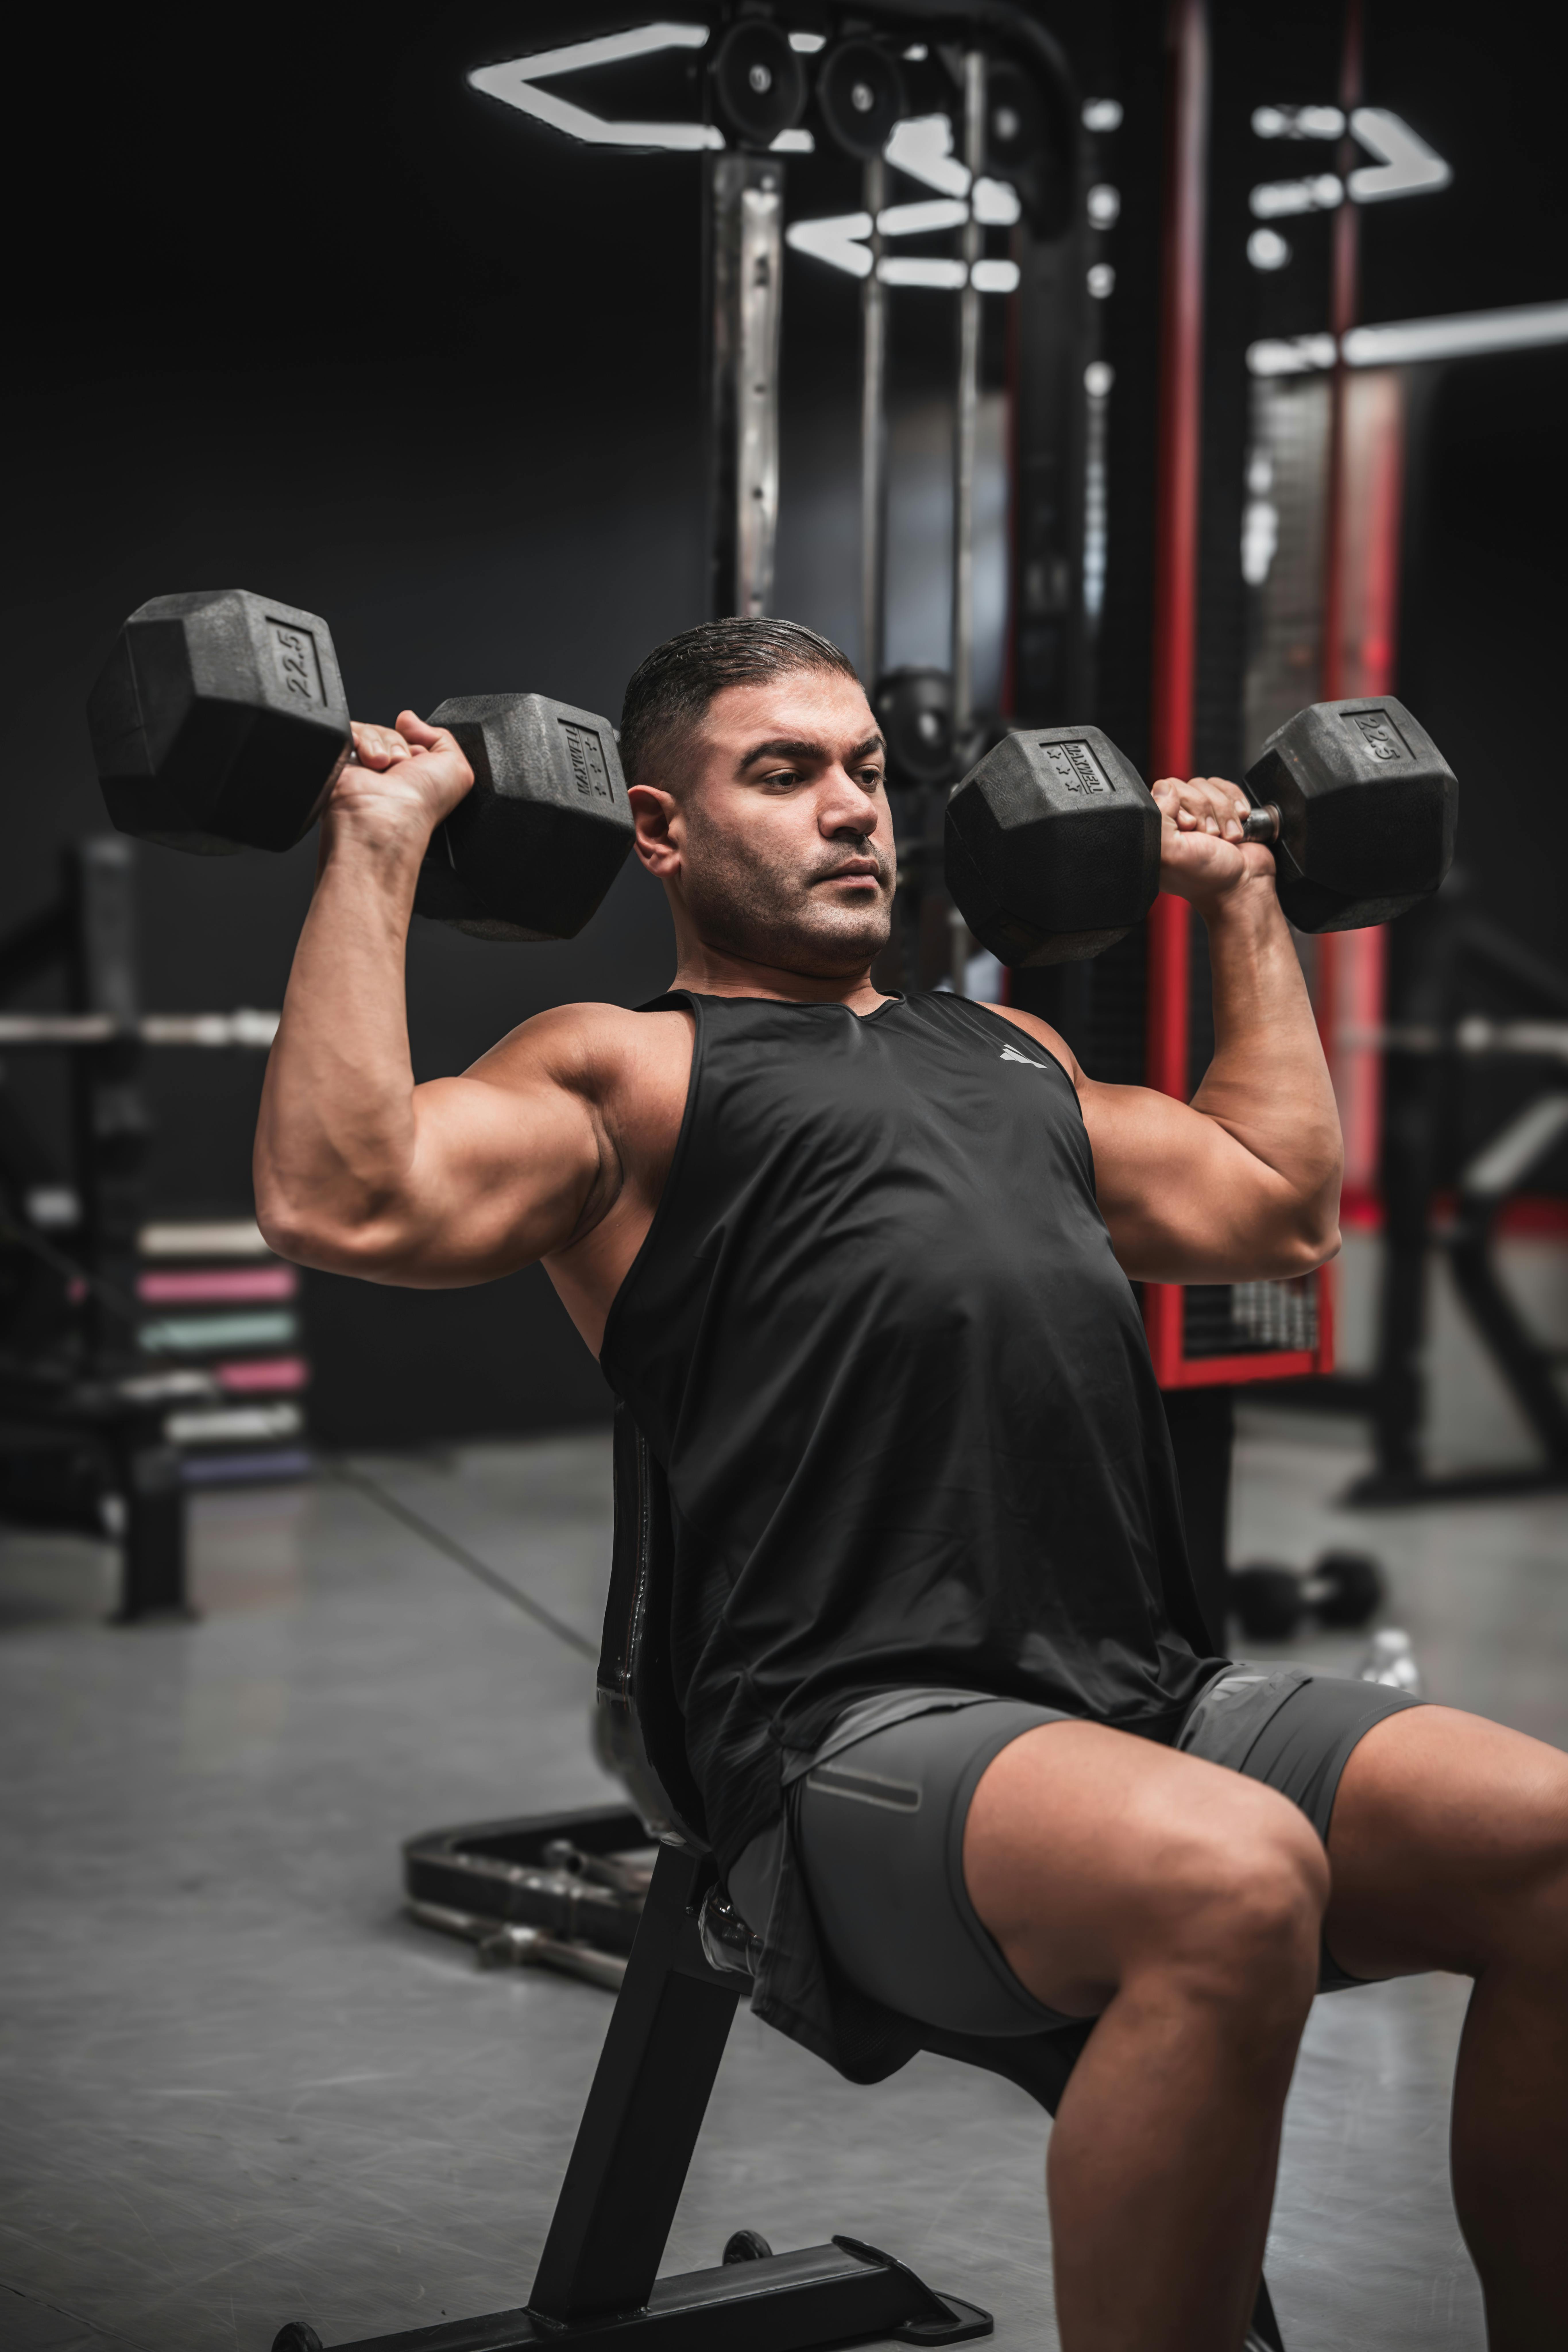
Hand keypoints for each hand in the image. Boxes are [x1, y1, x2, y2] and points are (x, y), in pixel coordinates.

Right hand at [322, 711, 474, 852]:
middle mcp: (387, 774)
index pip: (412, 740)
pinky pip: (347, 731)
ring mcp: (361, 767)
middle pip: (392, 732)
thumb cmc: (420, 804)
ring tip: (382, 765)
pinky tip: (366, 759)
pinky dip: (358, 738)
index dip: (417, 743)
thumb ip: (443, 737)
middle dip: (398, 744)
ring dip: (380, 742)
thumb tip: (409, 719)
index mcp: (413, 778)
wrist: (383, 817)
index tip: (418, 758)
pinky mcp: (338, 761)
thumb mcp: (456, 770)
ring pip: (371, 729)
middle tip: (400, 766)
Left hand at [1152, 774, 1274, 913]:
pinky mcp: (1222, 810)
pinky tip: (1237, 827)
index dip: (1181, 806)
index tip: (1190, 828)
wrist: (1245, 885)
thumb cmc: (1208, 877)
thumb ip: (1159, 819)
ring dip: (1224, 813)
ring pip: (1209, 786)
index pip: (1163, 791)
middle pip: (1188, 786)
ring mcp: (1200, 814)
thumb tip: (1164, 788)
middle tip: (1210, 838)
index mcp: (1157, 831)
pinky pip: (1226, 787)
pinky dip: (1236, 805)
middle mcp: (1175, 821)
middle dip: (1206, 812)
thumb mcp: (1173, 853)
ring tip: (1227, 837)